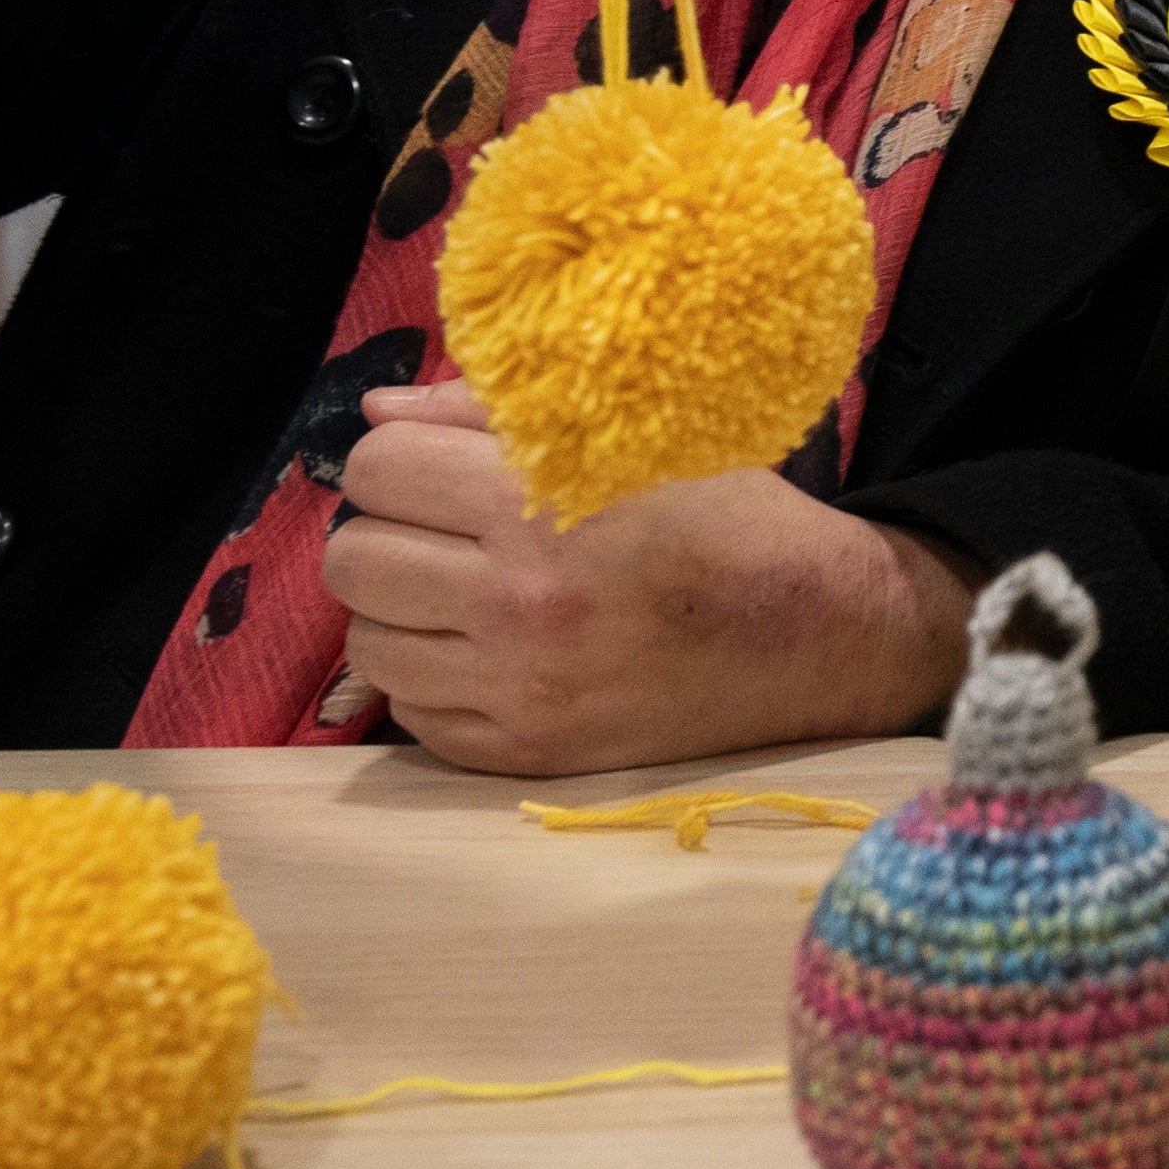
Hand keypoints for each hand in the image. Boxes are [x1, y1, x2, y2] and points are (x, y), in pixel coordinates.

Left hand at [322, 380, 981, 776]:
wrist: (816, 633)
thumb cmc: (727, 515)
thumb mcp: (632, 434)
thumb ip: (489, 415)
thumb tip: (377, 416)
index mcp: (537, 508)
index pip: (377, 471)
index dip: (404, 460)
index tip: (445, 469)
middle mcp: (513, 605)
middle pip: (353, 560)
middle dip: (390, 533)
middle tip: (448, 533)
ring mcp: (513, 690)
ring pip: (368, 642)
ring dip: (405, 610)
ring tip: (467, 594)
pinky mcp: (520, 753)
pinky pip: (410, 714)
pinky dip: (434, 679)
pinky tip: (493, 651)